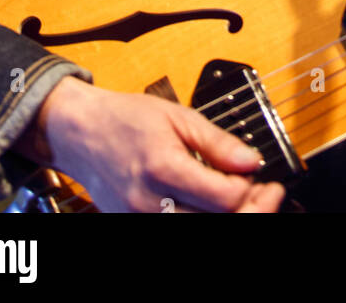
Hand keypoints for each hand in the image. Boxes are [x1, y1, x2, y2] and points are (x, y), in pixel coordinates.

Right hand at [15, 75, 286, 213]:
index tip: (261, 175)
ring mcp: (140, 219)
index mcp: (163, 168)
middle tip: (266, 194)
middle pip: (216, 223)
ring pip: (199, 230)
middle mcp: (150, 203)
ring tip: (242, 199)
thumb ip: (217, 142)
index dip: (252, 188)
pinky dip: (201, 219)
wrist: (79, 131)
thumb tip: (251, 161)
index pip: (225, 197)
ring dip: (227, 217)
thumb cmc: (125, 118)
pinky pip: (176, 228)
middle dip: (250, 210)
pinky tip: (212, 205)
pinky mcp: (133, 225)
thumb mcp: (177, 116)